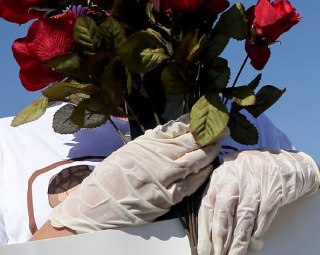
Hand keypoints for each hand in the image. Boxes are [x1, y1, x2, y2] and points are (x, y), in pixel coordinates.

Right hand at [48, 116, 225, 232]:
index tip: (211, 115)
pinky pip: (191, 185)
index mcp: (148, 144)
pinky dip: (202, 175)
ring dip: (210, 154)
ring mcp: (163, 180)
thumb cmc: (112, 175)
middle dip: (211, 136)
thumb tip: (182, 127)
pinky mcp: (166, 199)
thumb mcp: (132, 149)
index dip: (198, 123)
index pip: (180, 129)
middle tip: (224, 129)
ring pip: (195, 163)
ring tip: (218, 146)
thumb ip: (157, 139)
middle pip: (192, 144)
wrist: (96, 205)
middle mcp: (157, 160)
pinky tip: (208, 169)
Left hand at [197, 149, 319, 254]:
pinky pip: (265, 211)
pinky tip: (255, 241)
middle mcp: (237, 173)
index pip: (208, 204)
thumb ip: (224, 202)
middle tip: (219, 254)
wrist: (289, 164)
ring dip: (239, 239)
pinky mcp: (275, 185)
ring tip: (235, 254)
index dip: (205, 229)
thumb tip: (214, 235)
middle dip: (220, 236)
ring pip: (244, 214)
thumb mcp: (237, 183)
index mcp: (223, 174)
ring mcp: (256, 178)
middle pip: (224, 209)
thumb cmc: (260, 176)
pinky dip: (259, 229)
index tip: (205, 249)